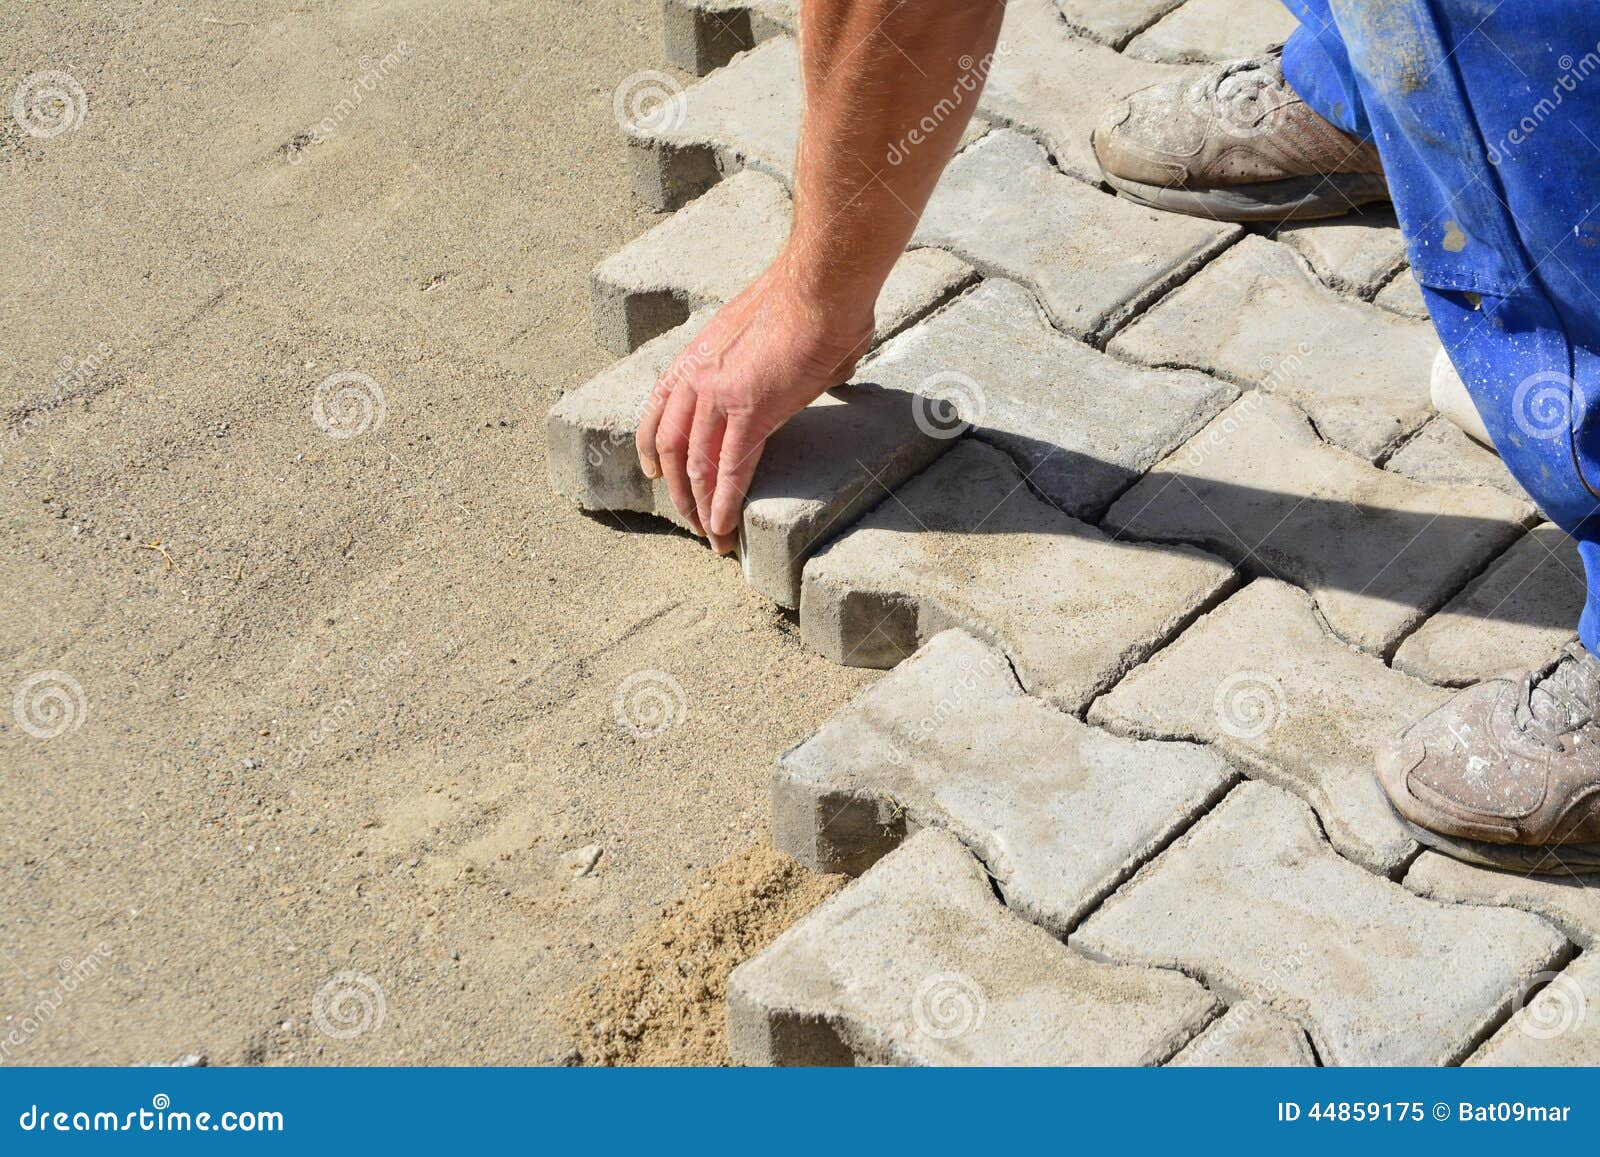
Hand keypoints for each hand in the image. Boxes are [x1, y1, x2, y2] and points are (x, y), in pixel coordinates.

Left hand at [635, 259, 873, 553]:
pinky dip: (724, 505)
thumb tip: (832, 368)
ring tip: (711, 537)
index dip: (651, 444)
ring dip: (700, 507)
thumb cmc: (817, 298)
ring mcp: (719, 395)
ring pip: (696, 466)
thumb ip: (788, 355)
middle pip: (672, 446)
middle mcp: (699, 376)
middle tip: (690, 519)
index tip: (653, 471)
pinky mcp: (750, 413)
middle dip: (679, 489)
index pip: (661, 407)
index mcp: (702, 353)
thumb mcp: (779, 330)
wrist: (822, 287)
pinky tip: (724, 529)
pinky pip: (729, 470)